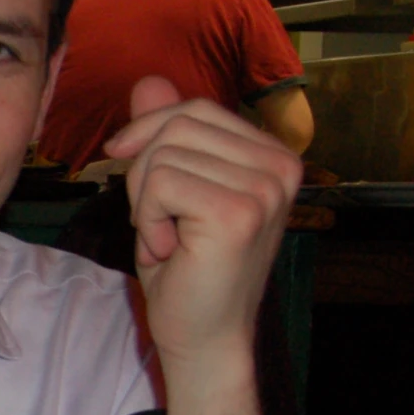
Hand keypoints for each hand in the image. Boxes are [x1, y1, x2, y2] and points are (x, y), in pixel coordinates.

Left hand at [103, 76, 302, 396]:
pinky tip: (172, 251)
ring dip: (145, 203)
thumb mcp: (170, 188)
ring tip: (170, 239)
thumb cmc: (187, 267)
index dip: (149, 133)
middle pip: (177, 124)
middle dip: (144, 173)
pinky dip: (147, 221)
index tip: (132, 172)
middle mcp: (280, 166)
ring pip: (162, 154)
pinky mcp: (238, 211)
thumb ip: (166, 133)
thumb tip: (149, 79)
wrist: (202, 335)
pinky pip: (159, 183)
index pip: (195, 108)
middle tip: (160, 221)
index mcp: (272, 155)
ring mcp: (265, 187)